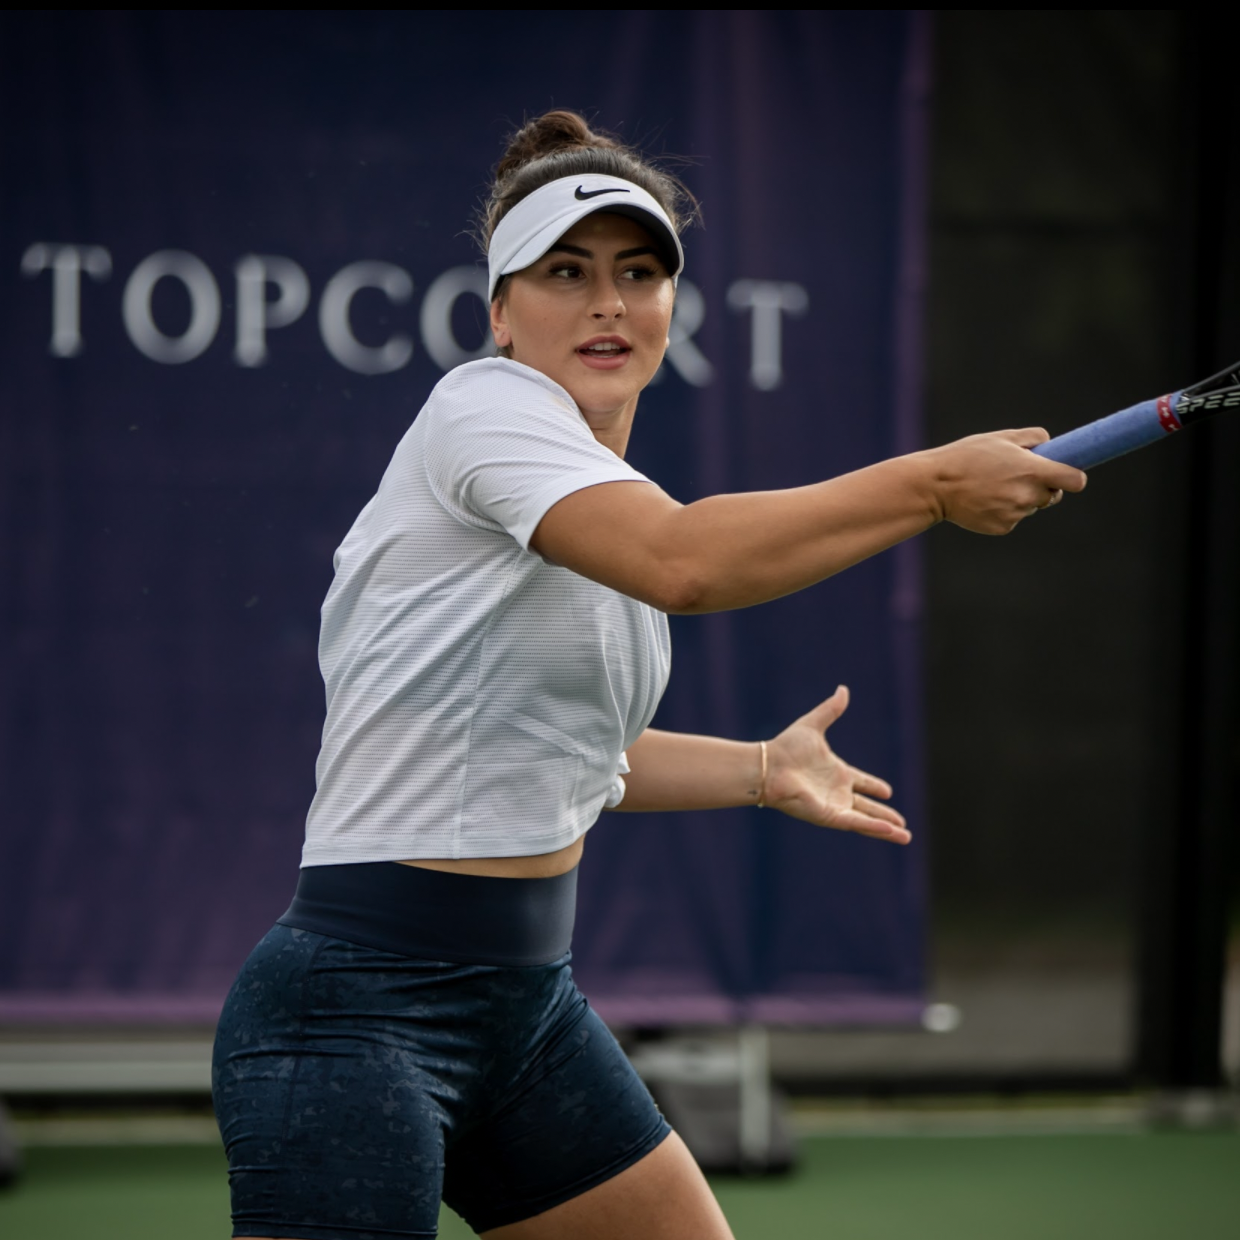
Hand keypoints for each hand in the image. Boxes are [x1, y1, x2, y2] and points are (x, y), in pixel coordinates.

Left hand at [763, 685, 910, 843]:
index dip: (874, 787)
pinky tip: (891, 830)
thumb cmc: (785, 748)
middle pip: (867, 807)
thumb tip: (843, 690)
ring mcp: (834, 805)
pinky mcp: (829, 815)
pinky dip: (873, 826)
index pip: (861, 783)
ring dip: (886, 829)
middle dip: (886, 816)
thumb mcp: (813, 725)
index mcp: (836, 773)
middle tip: (904, 826)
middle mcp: (836, 792)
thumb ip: (830, 710)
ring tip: (906, 837)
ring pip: (866, 820)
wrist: (768, 765)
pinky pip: (856, 822)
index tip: (888, 792)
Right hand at [927, 429, 1086, 533]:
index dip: (1074, 477)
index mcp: (1034, 471)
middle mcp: (1028, 495)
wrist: (935, 486)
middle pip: (1052, 496)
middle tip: (1017, 476)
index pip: (1075, 481)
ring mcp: (1016, 514)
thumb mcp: (1000, 437)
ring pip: (1030, 507)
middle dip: (1041, 487)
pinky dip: (1003, 511)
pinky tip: (984, 501)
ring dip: (1019, 499)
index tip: (1067, 475)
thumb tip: (1049, 444)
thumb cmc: (966, 457)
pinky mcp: (1003, 528)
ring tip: (991, 487)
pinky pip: (1013, 518)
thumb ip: (1032, 437)